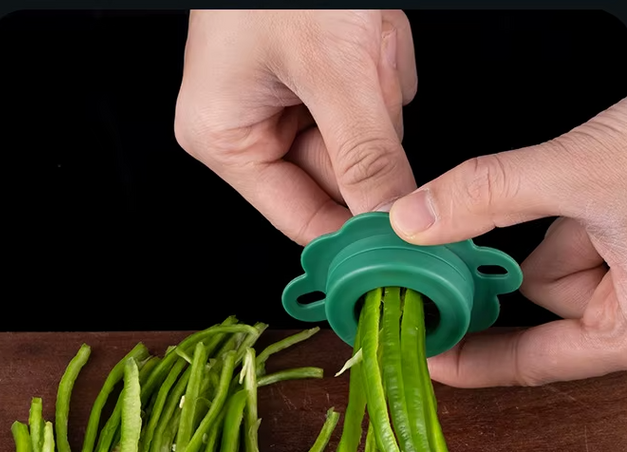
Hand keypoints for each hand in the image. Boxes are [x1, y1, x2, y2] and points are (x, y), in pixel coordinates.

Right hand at [174, 9, 417, 244]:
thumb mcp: (330, 68)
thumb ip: (366, 155)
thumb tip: (392, 220)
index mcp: (226, 137)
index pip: (300, 219)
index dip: (352, 233)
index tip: (401, 245)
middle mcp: (252, 124)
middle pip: (339, 176)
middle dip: (366, 131)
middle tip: (361, 76)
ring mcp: (290, 98)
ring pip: (363, 137)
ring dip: (376, 90)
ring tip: (360, 38)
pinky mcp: (321, 76)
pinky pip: (374, 98)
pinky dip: (382, 64)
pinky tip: (368, 32)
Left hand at [389, 94, 626, 387]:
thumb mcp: (586, 173)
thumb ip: (493, 194)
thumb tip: (417, 218)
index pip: (529, 362)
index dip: (471, 361)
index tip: (423, 356)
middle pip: (544, 296)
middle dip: (537, 249)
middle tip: (530, 220)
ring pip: (560, 258)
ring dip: (562, 217)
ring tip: (605, 180)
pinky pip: (582, 231)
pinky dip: (576, 203)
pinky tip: (605, 175)